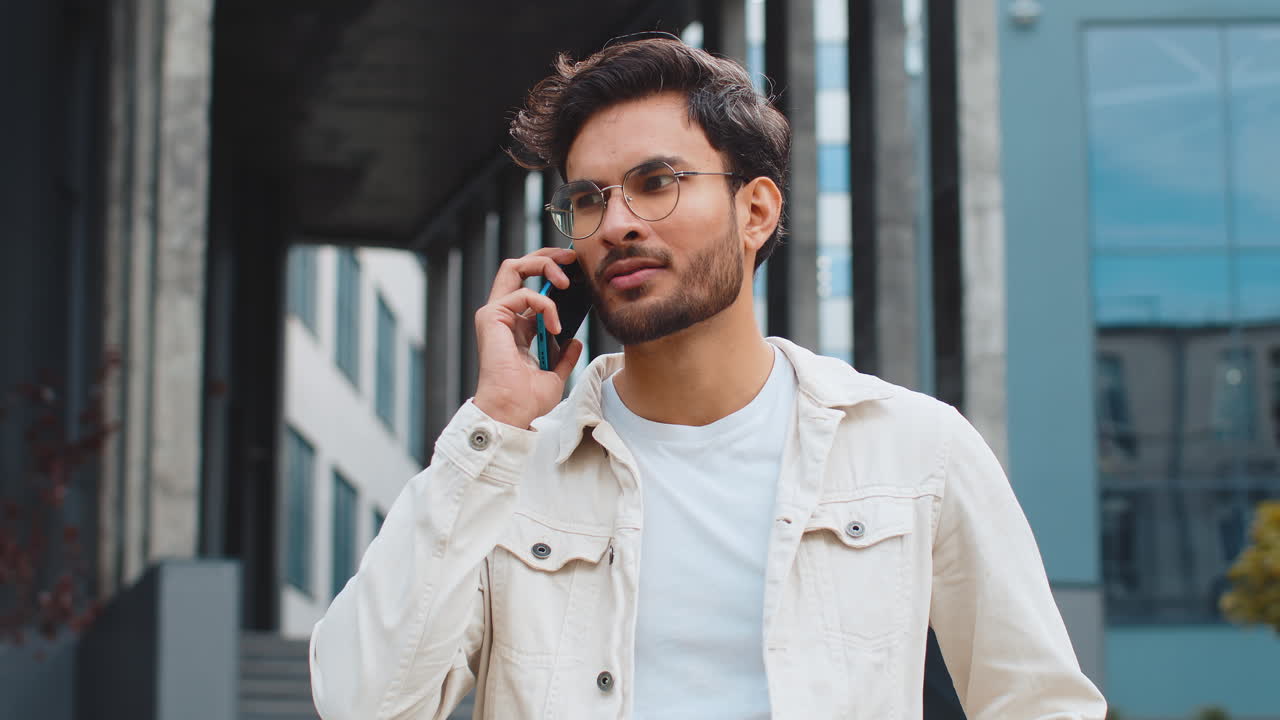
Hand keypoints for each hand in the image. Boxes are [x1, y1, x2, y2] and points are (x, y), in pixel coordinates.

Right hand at [472, 248, 584, 428]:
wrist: (513, 411)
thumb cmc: (527, 399)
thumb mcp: (554, 373)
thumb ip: (563, 355)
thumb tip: (575, 341)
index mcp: (515, 327)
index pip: (529, 285)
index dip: (550, 272)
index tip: (576, 270)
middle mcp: (502, 315)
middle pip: (518, 266)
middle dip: (546, 256)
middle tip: (572, 258)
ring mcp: (494, 314)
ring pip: (514, 267)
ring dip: (545, 267)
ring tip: (567, 283)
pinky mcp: (492, 317)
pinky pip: (524, 294)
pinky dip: (546, 306)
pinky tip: (556, 326)